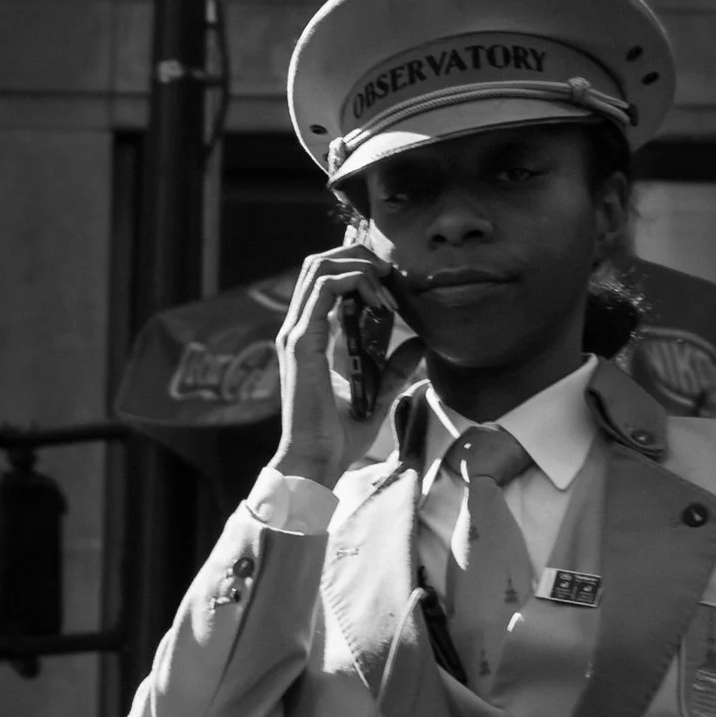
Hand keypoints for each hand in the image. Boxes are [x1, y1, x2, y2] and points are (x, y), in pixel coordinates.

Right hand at [273, 243, 405, 489]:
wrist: (315, 462)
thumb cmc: (337, 438)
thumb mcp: (376, 395)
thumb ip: (394, 368)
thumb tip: (419, 343)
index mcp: (310, 338)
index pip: (325, 280)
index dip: (355, 265)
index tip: (389, 280)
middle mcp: (299, 330)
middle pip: (319, 264)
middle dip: (357, 254)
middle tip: (389, 271)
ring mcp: (297, 333)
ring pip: (319, 267)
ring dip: (357, 263)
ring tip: (384, 280)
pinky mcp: (302, 342)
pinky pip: (326, 288)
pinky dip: (355, 281)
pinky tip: (378, 298)